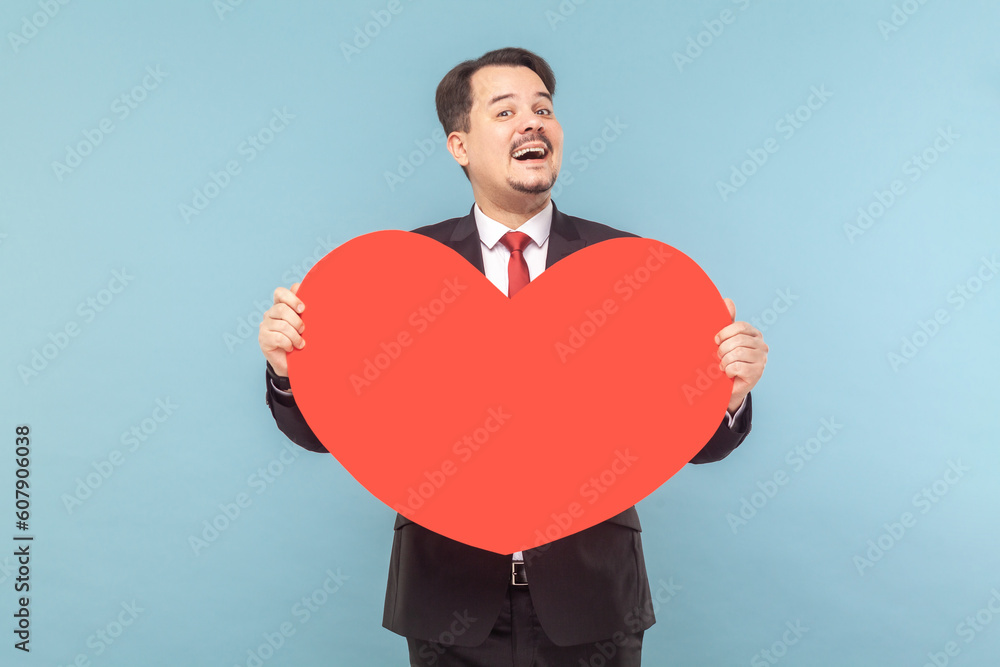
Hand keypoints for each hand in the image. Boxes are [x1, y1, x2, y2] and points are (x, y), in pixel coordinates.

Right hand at [258, 282, 305, 376]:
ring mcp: (264, 326)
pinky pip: (278, 338)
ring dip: (295, 336)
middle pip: (281, 309)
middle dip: (296, 321)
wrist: (292, 363)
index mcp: (280, 306)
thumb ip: (301, 307)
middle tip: (303, 330)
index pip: (280, 292)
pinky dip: (288, 344)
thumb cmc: (300, 340)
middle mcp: (269, 314)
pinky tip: (291, 348)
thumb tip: (298, 285)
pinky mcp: (263, 339)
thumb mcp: (304, 323)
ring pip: (282, 325)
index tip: (303, 309)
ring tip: (300, 343)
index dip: (292, 298)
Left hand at [715, 298, 766, 412]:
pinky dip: (728, 370)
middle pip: (738, 340)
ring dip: (724, 360)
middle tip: (719, 356)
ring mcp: (762, 360)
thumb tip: (727, 300)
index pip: (740, 327)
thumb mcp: (725, 339)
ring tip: (723, 365)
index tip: (716, 341)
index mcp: (755, 334)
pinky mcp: (757, 373)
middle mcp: (762, 345)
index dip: (724, 333)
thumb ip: (727, 321)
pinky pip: (737, 367)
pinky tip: (729, 373)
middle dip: (723, 349)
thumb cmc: (726, 358)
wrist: (728, 384)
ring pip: (737, 353)